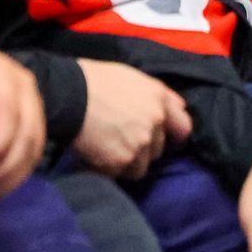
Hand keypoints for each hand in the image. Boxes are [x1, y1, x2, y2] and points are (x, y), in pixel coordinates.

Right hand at [73, 59, 192, 180]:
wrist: (68, 94)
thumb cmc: (95, 80)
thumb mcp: (134, 78)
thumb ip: (158, 95)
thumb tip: (177, 107)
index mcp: (159, 100)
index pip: (183, 127)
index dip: (174, 135)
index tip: (165, 139)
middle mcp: (155, 123)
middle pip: (158, 149)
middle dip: (144, 148)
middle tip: (121, 140)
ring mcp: (140, 144)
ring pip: (141, 166)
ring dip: (127, 162)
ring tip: (107, 150)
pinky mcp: (121, 161)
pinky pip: (120, 173)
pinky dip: (109, 169)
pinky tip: (96, 156)